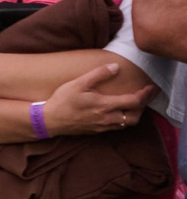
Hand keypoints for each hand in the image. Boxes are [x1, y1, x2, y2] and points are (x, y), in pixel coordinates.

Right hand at [42, 63, 157, 137]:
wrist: (49, 120)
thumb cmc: (62, 101)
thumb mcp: (78, 83)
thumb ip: (98, 74)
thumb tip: (115, 67)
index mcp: (105, 105)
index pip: (133, 102)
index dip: (144, 95)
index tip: (149, 88)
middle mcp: (107, 118)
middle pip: (135, 117)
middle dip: (142, 107)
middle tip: (144, 97)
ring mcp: (102, 126)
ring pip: (126, 124)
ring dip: (133, 114)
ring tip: (133, 105)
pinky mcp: (96, 131)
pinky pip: (116, 128)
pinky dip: (122, 120)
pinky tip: (117, 113)